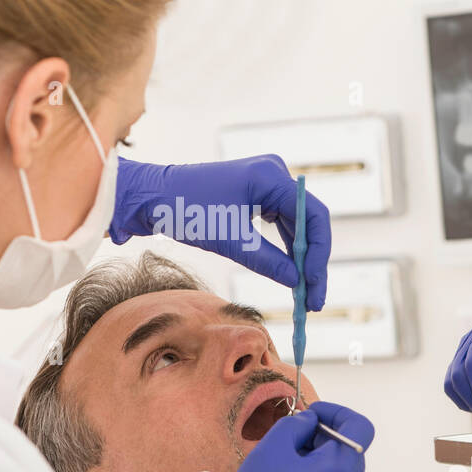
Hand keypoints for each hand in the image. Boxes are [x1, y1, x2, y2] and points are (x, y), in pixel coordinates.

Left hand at [109, 155, 331, 310]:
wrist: (152, 197)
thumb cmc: (187, 210)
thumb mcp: (230, 241)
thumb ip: (268, 260)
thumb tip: (297, 281)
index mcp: (271, 176)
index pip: (313, 216)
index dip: (319, 255)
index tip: (315, 285)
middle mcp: (274, 174)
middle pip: (309, 221)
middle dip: (312, 260)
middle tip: (313, 297)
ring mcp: (265, 183)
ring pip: (296, 225)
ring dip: (301, 257)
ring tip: (304, 292)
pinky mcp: (256, 194)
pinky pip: (280, 223)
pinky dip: (285, 248)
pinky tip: (290, 273)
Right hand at [169, 400, 373, 471]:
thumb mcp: (270, 449)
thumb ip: (295, 425)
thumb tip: (309, 423)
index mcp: (339, 470)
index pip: (360, 428)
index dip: (336, 413)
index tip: (311, 415)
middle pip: (349, 454)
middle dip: (324, 440)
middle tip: (291, 441)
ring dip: (319, 466)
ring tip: (284, 471)